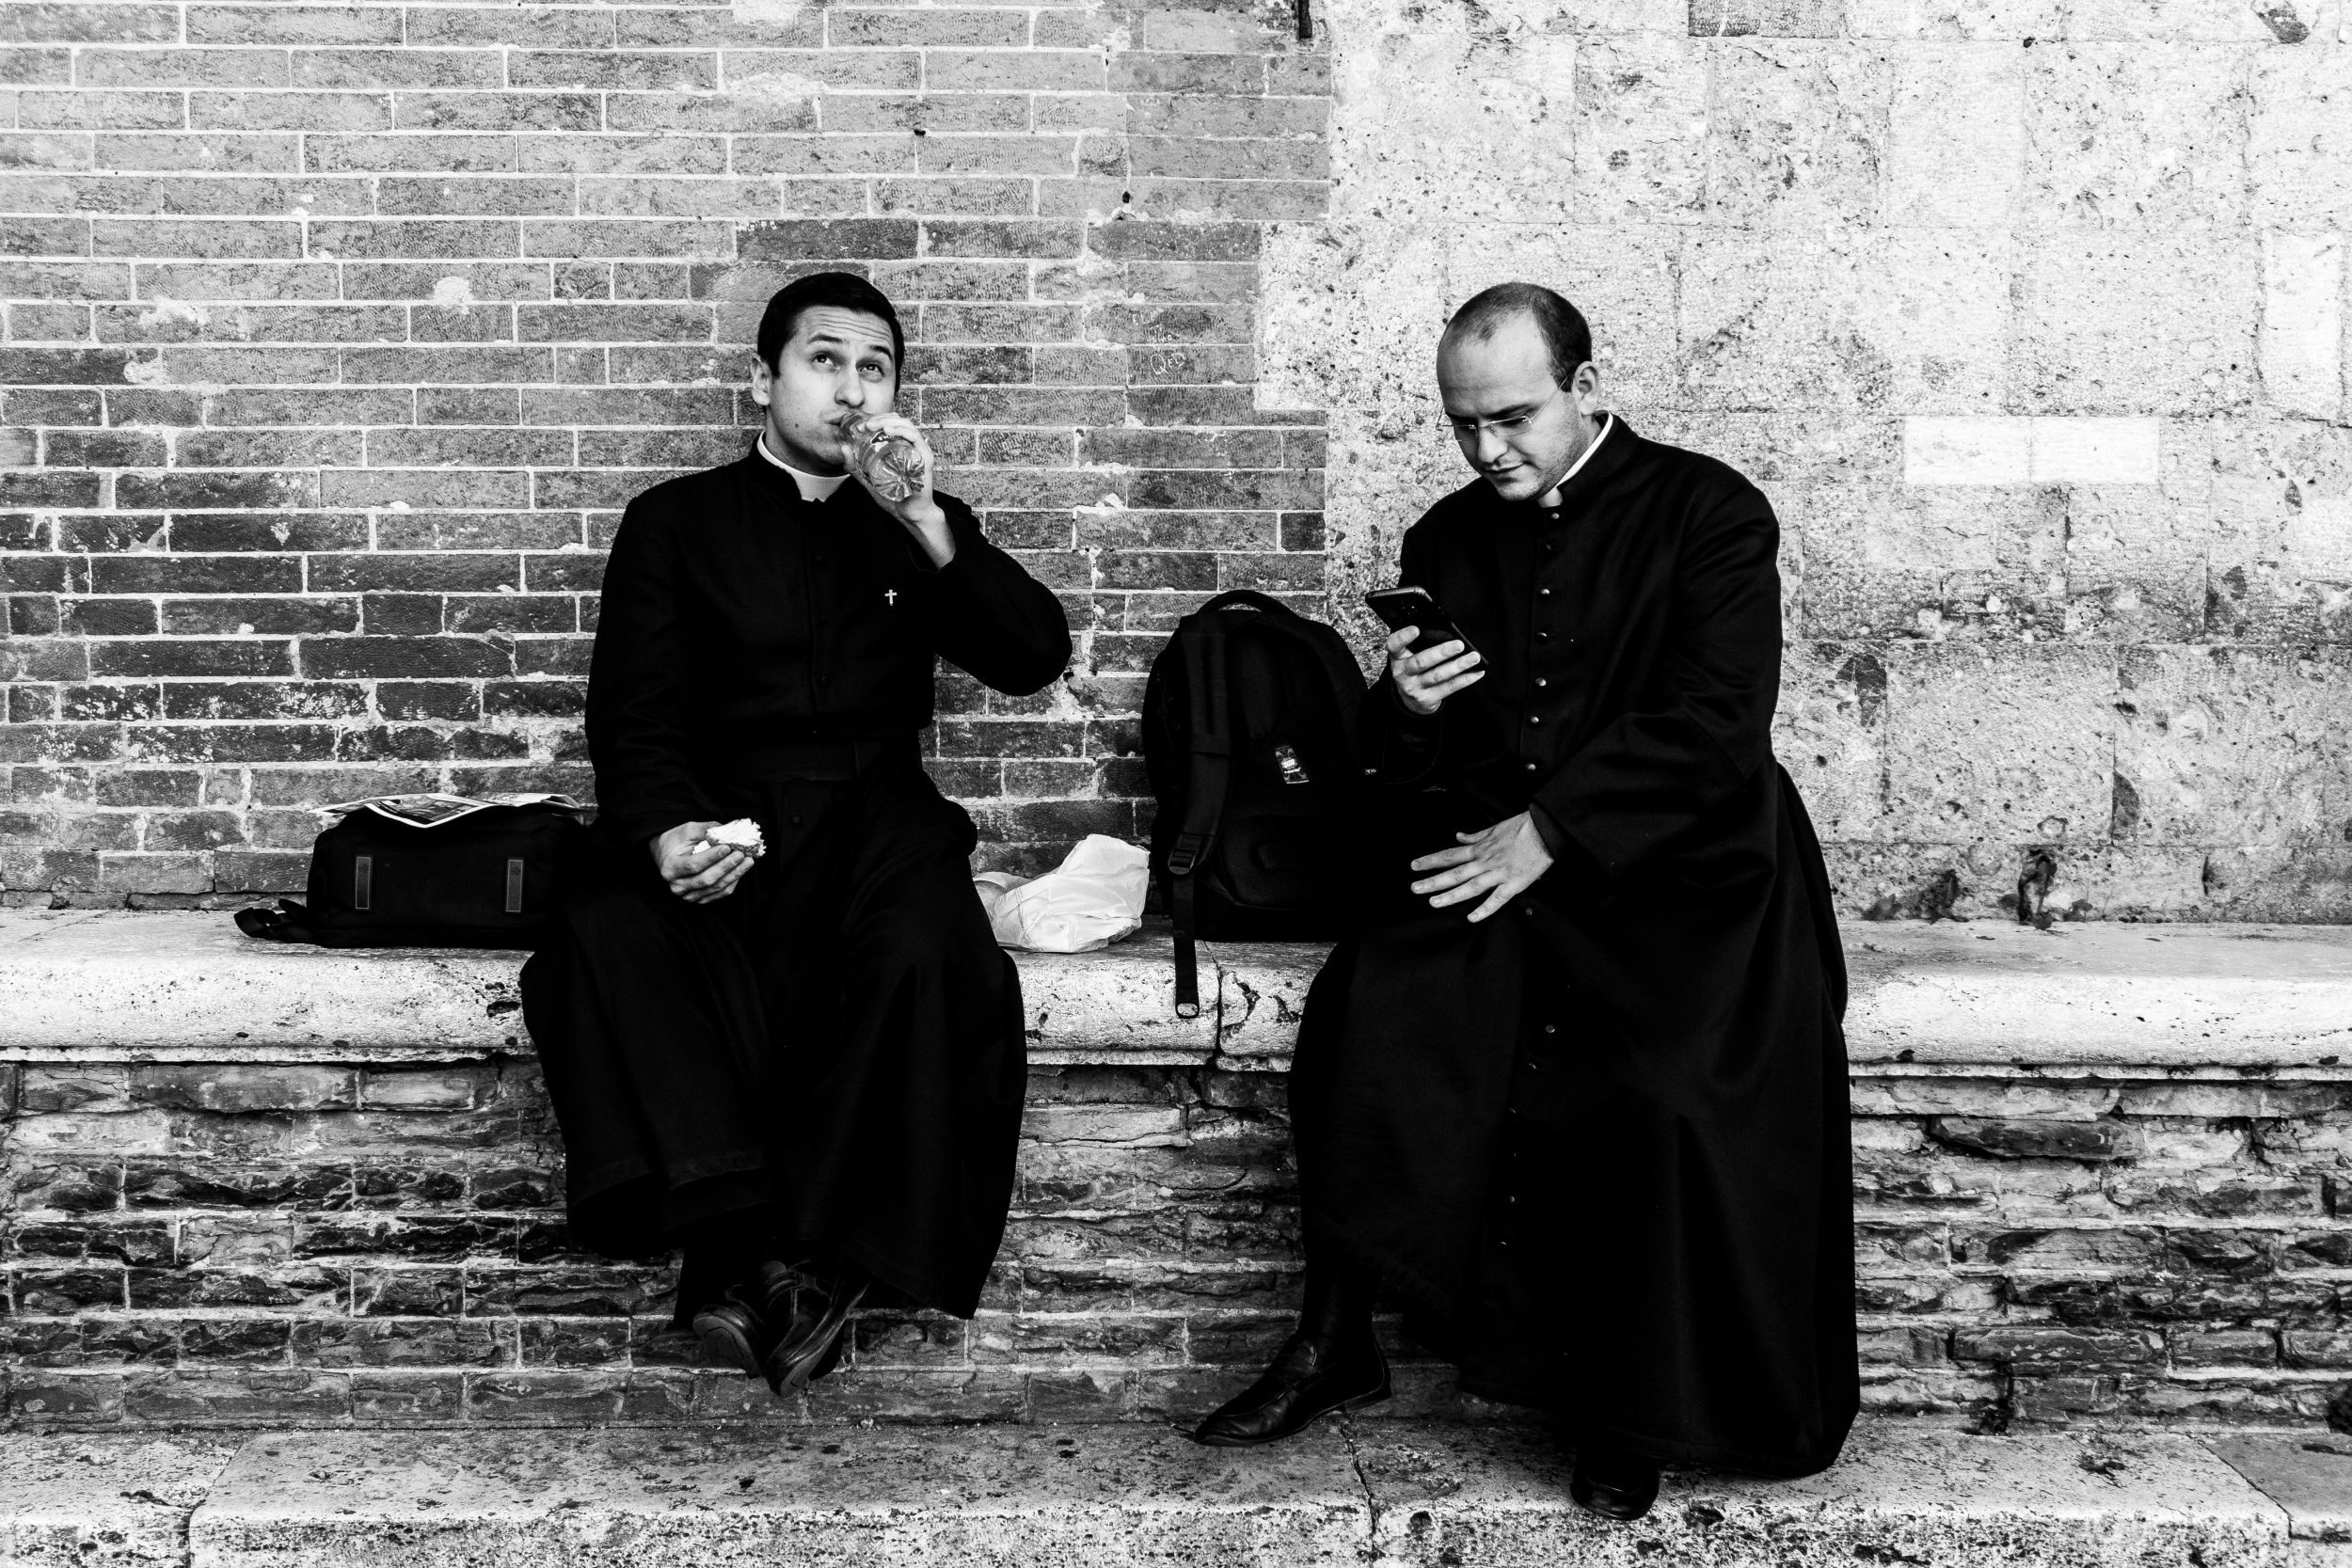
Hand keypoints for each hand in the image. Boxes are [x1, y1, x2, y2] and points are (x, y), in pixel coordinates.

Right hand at [651, 821, 753, 904]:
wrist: (666, 855)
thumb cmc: (677, 841)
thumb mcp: (687, 830)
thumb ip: (706, 830)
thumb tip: (728, 830)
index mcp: (670, 868)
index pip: (694, 865)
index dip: (712, 857)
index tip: (728, 847)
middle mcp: (677, 885)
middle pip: (706, 879)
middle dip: (726, 867)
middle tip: (741, 855)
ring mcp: (687, 895)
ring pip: (715, 888)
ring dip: (734, 875)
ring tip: (747, 862)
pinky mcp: (698, 899)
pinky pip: (719, 894)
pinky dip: (732, 882)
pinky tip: (740, 871)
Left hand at [846, 411, 954, 567]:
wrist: (908, 514)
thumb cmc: (893, 497)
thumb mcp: (868, 479)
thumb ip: (855, 466)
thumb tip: (843, 448)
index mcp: (900, 447)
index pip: (890, 424)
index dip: (875, 420)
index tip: (859, 427)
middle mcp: (911, 445)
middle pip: (897, 421)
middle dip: (878, 418)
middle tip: (863, 426)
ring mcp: (919, 450)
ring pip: (906, 424)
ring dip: (887, 421)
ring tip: (872, 426)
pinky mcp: (925, 457)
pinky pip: (915, 437)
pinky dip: (901, 430)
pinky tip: (888, 429)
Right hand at [1386, 626, 1484, 715]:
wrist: (1410, 699)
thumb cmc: (1414, 668)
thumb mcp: (1409, 656)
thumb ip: (1420, 645)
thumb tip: (1448, 632)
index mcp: (1398, 657)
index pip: (1394, 645)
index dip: (1403, 637)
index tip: (1416, 629)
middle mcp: (1403, 673)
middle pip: (1421, 661)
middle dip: (1442, 652)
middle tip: (1459, 645)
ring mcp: (1415, 687)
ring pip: (1438, 675)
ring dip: (1458, 665)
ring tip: (1474, 657)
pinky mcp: (1428, 698)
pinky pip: (1449, 687)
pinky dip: (1465, 679)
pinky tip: (1477, 672)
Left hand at [1409, 811, 1554, 922]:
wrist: (1545, 830)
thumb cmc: (1521, 828)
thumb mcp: (1494, 828)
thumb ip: (1474, 836)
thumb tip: (1458, 836)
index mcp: (1480, 848)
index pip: (1449, 855)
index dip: (1430, 861)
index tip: (1415, 866)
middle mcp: (1485, 862)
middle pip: (1454, 873)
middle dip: (1433, 881)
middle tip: (1415, 888)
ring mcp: (1499, 873)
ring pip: (1470, 887)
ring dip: (1451, 895)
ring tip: (1434, 902)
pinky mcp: (1514, 884)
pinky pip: (1497, 899)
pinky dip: (1484, 909)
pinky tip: (1471, 918)